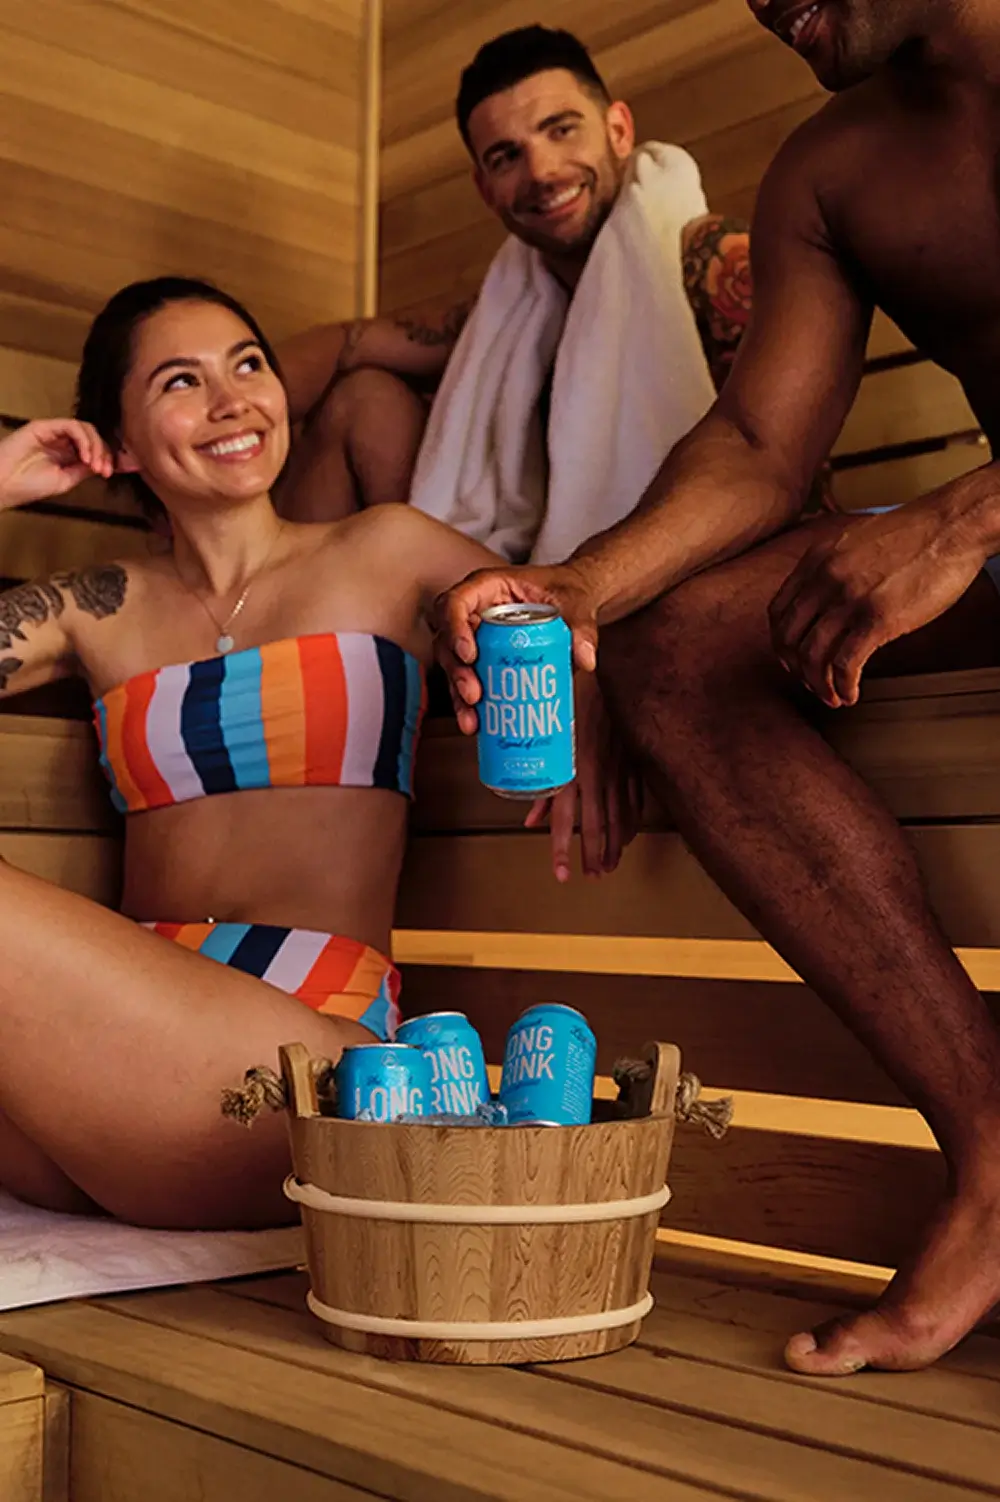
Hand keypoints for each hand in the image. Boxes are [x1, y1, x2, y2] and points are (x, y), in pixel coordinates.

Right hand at [0, 419, 113, 509]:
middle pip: (91, 436)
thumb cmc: (28, 486)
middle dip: (103, 452)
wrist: (2, 483)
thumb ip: (83, 470)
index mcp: (65, 454)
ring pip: (84, 428)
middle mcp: (60, 440)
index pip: (93, 448)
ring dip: (95, 446)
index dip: (106, 458)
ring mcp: (52, 432)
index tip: (109, 474)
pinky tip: (85, 457)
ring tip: (94, 464)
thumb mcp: (64, 481)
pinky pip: (71, 425)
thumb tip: (103, 464)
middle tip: (104, 470)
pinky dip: (83, 439)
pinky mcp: (44, 426)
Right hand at [434, 560, 599, 734]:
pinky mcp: (482, 659)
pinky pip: (468, 680)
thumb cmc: (568, 591)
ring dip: (458, 693)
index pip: (455, 602)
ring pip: (452, 664)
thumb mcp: (577, 603)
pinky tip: (477, 725)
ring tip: (472, 720)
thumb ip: (582, 627)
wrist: (573, 601)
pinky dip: (470, 704)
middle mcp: (474, 610)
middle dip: (457, 671)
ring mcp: (474, 635)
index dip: (455, 628)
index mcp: (488, 587)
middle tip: (474, 695)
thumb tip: (585, 659)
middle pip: (447, 639)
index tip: (470, 655)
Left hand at [524, 672, 642, 881]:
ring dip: (614, 844)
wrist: (609, 671)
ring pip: (618, 816)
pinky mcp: (633, 760)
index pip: (564, 819)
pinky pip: (634, 798)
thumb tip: (530, 819)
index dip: (562, 849)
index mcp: (570, 767)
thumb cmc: (570, 697)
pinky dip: (631, 820)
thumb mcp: (547, 734)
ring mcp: (617, 768)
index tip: (563, 874)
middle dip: (594, 854)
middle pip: (595, 824)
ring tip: (610, 865)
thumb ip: (540, 779)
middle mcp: (595, 773)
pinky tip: (627, 835)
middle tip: (592, 876)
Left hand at [768, 503, 984, 707]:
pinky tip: (851, 694)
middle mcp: (825, 579)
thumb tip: (824, 599)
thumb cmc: (913, 534)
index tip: (791, 659)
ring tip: (832, 697)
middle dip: (795, 670)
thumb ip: (833, 568)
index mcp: (816, 560)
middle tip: (811, 684)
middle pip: (788, 638)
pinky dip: (843, 686)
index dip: (781, 643)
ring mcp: (849, 599)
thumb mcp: (855, 542)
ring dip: (819, 685)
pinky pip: (845, 664)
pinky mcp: (877, 619)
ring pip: (812, 655)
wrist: (951, 525)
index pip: (777, 611)